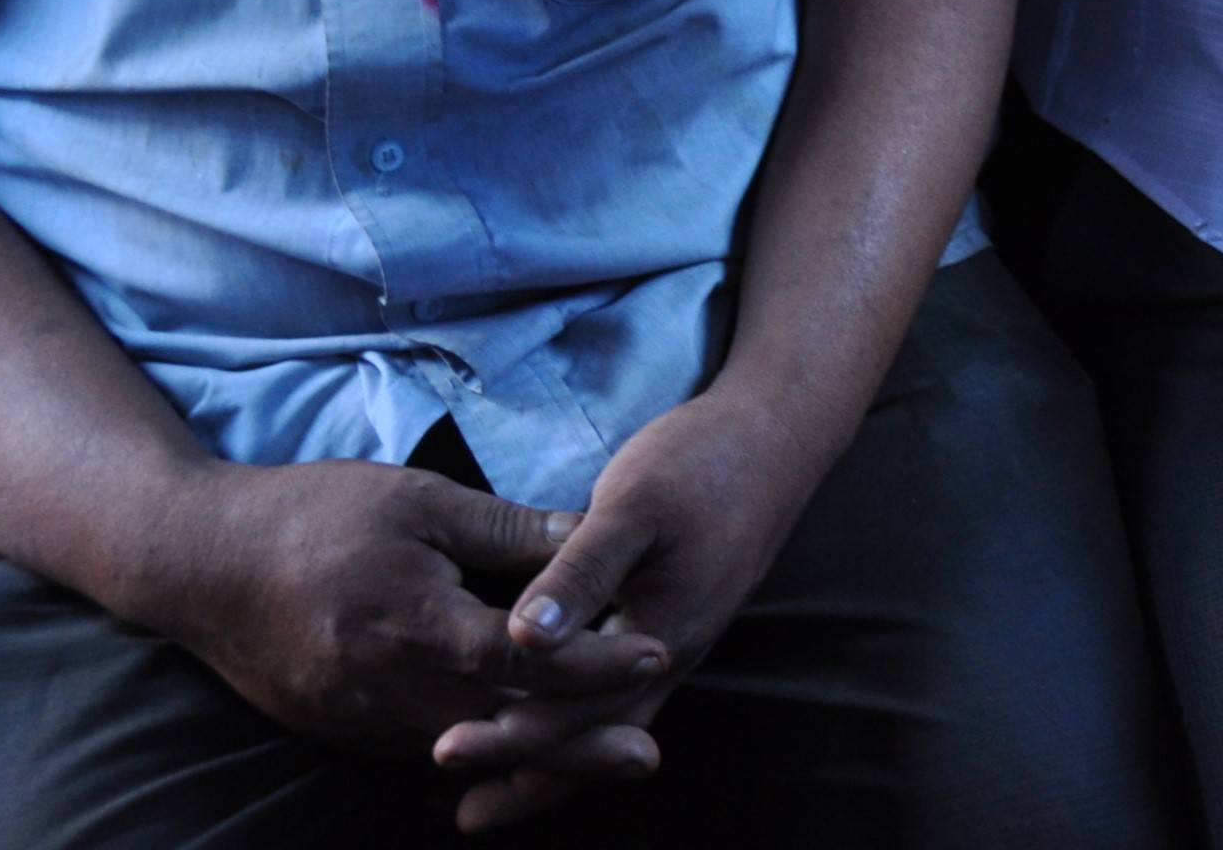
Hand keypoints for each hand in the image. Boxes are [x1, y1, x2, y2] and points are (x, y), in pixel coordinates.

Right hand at [122, 459, 665, 755]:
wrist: (196, 564)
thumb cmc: (315, 513)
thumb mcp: (419, 499)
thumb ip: (509, 527)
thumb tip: (596, 535)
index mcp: (409, 618)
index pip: (519, 656)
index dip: (589, 662)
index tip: (655, 654)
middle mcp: (382, 684)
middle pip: (496, 727)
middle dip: (573, 745)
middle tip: (644, 755)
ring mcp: (356, 718)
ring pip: (460, 748)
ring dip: (530, 757)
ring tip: (604, 758)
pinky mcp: (339, 730)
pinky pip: (420, 746)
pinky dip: (477, 749)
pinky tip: (523, 748)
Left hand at [428, 391, 826, 829]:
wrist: (778, 437)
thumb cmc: (703, 463)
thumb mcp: (635, 504)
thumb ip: (580, 573)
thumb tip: (523, 638)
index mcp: (661, 633)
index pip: (574, 710)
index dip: (506, 735)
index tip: (444, 748)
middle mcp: (670, 656)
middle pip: (589, 736)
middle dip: (517, 766)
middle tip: (449, 786)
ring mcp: (673, 644)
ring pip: (605, 723)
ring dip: (544, 754)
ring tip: (482, 786)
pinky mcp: (668, 623)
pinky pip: (615, 693)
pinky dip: (571, 717)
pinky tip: (535, 710)